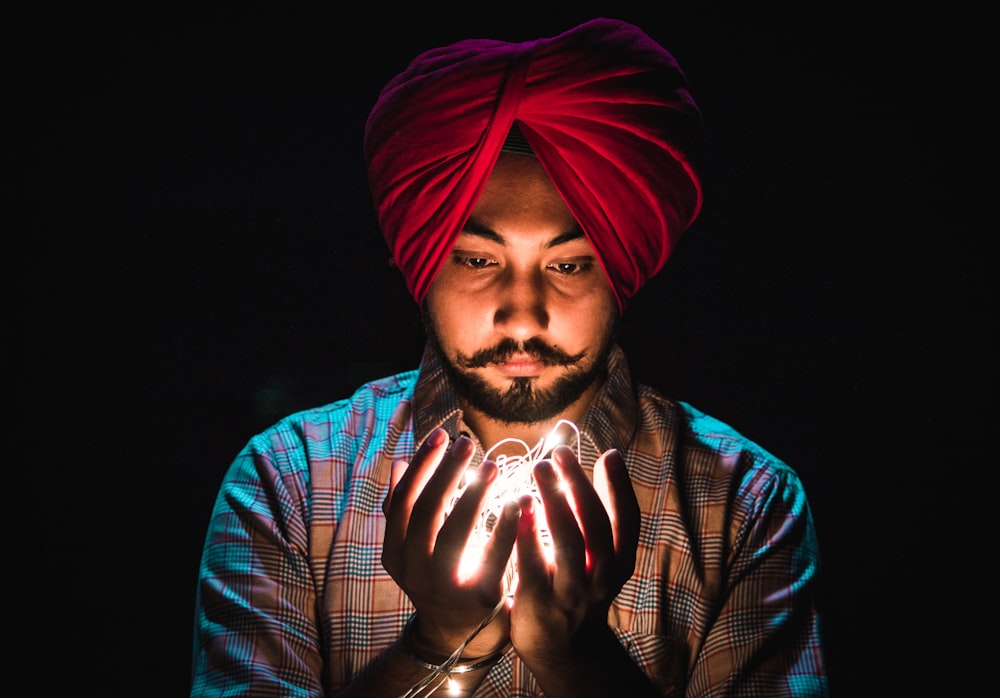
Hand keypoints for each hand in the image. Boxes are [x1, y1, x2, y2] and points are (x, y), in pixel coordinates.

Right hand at [382, 428, 518, 657]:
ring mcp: (444, 586)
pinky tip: (518, 501)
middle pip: (427, 510)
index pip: (402, 499)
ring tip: (493, 465)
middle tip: (467, 443)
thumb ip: (404, 508)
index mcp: (394, 552)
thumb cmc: (438, 577)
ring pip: (455, 531)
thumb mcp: (412, 547)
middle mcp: (413, 569)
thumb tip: (396, 460)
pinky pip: (493, 555)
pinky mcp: (478, 598)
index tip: (441, 434)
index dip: (420, 464)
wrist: (457, 638)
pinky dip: (505, 525)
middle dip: (447, 471)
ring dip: (474, 493)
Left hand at [508, 446, 639, 670]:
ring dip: (555, 502)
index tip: (609, 454)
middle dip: (580, 485)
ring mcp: (571, 593)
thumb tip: (603, 461)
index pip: (627, 520)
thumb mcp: (602, 561)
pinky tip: (518, 509)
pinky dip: (527, 536)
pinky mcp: (539, 605)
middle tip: (560, 453)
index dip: (621, 487)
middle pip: (595, 525)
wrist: (565, 655)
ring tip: (540, 469)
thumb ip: (599, 520)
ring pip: (569, 543)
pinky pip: (533, 567)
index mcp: (618, 563)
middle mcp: (600, 577)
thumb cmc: (579, 593)